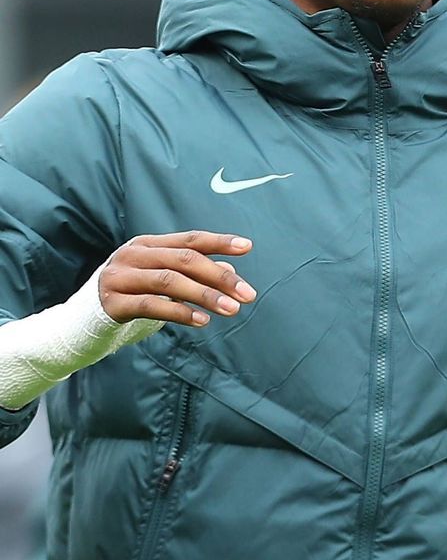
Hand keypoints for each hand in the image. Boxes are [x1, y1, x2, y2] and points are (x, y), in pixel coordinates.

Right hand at [98, 231, 255, 327]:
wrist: (85, 319)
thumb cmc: (133, 296)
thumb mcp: (164, 281)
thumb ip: (194, 274)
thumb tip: (231, 270)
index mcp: (148, 244)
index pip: (189, 239)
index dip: (219, 241)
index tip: (247, 247)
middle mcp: (133, 255)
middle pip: (184, 260)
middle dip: (219, 276)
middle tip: (248, 294)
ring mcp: (120, 277)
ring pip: (169, 281)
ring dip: (205, 295)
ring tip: (231, 309)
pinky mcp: (112, 302)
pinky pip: (151, 306)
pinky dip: (179, 312)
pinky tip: (202, 321)